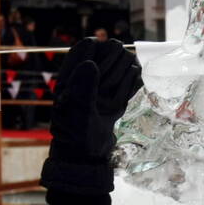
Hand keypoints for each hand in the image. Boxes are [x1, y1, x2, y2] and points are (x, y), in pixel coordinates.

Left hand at [40, 38, 141, 204]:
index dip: (98, 51)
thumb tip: (91, 63)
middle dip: (114, 67)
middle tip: (108, 89)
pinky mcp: (115, 95)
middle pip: (109, 52)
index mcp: (70, 75)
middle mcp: (87, 76)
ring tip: (114, 99)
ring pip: (122, 64)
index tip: (101, 69)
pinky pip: (131, 80)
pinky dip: (132, 85)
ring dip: (123, 78)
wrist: (87, 158)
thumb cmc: (76, 135)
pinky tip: (124, 98)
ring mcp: (102, 86)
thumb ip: (83, 88)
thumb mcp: (78, 113)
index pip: (87, 46)